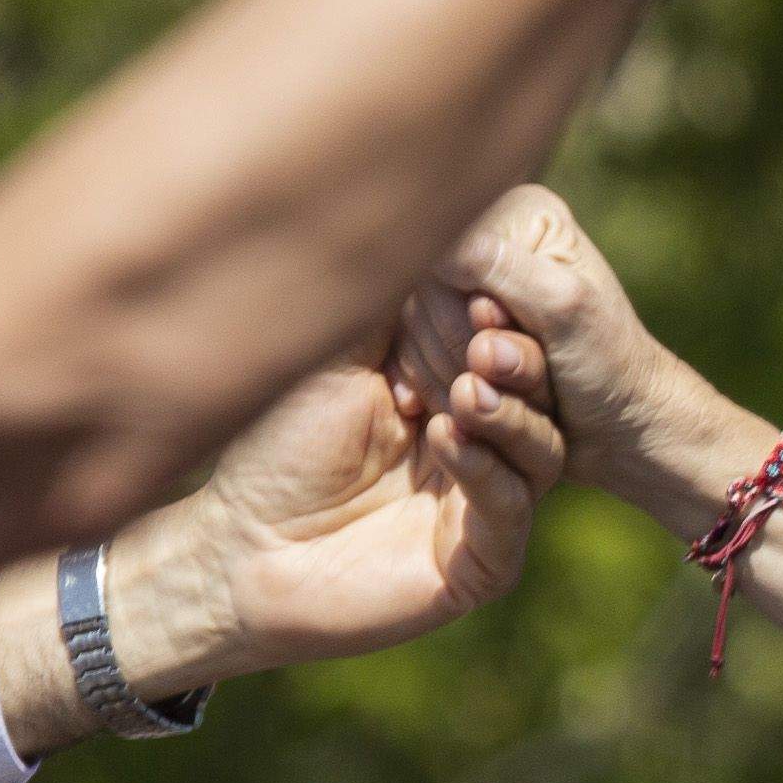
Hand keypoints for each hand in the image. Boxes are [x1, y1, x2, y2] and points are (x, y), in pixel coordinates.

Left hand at [109, 326, 571, 688]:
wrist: (243, 550)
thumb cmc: (277, 450)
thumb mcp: (336, 359)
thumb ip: (386, 304)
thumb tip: (426, 219)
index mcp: (454, 395)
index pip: (506, 351)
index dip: (500, 321)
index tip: (483, 287)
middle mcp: (482, 448)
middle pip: (537, 398)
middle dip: (517, 364)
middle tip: (488, 337)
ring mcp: (486, 506)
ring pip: (539, 453)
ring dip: (508, 416)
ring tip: (465, 392)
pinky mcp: (482, 563)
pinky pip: (510, 512)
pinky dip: (485, 471)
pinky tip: (445, 437)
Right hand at [417, 184, 772, 533]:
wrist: (619, 429)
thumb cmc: (607, 366)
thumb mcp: (567, 309)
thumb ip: (504, 267)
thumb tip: (433, 240)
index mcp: (520, 214)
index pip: (444, 254)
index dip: (466, 314)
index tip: (512, 343)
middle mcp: (485, 242)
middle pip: (423, 299)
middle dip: (470, 354)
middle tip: (530, 380)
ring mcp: (459, 291)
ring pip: (414, 334)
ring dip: (460, 380)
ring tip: (517, 396)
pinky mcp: (445, 332)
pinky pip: (408, 359)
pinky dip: (439, 392)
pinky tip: (473, 410)